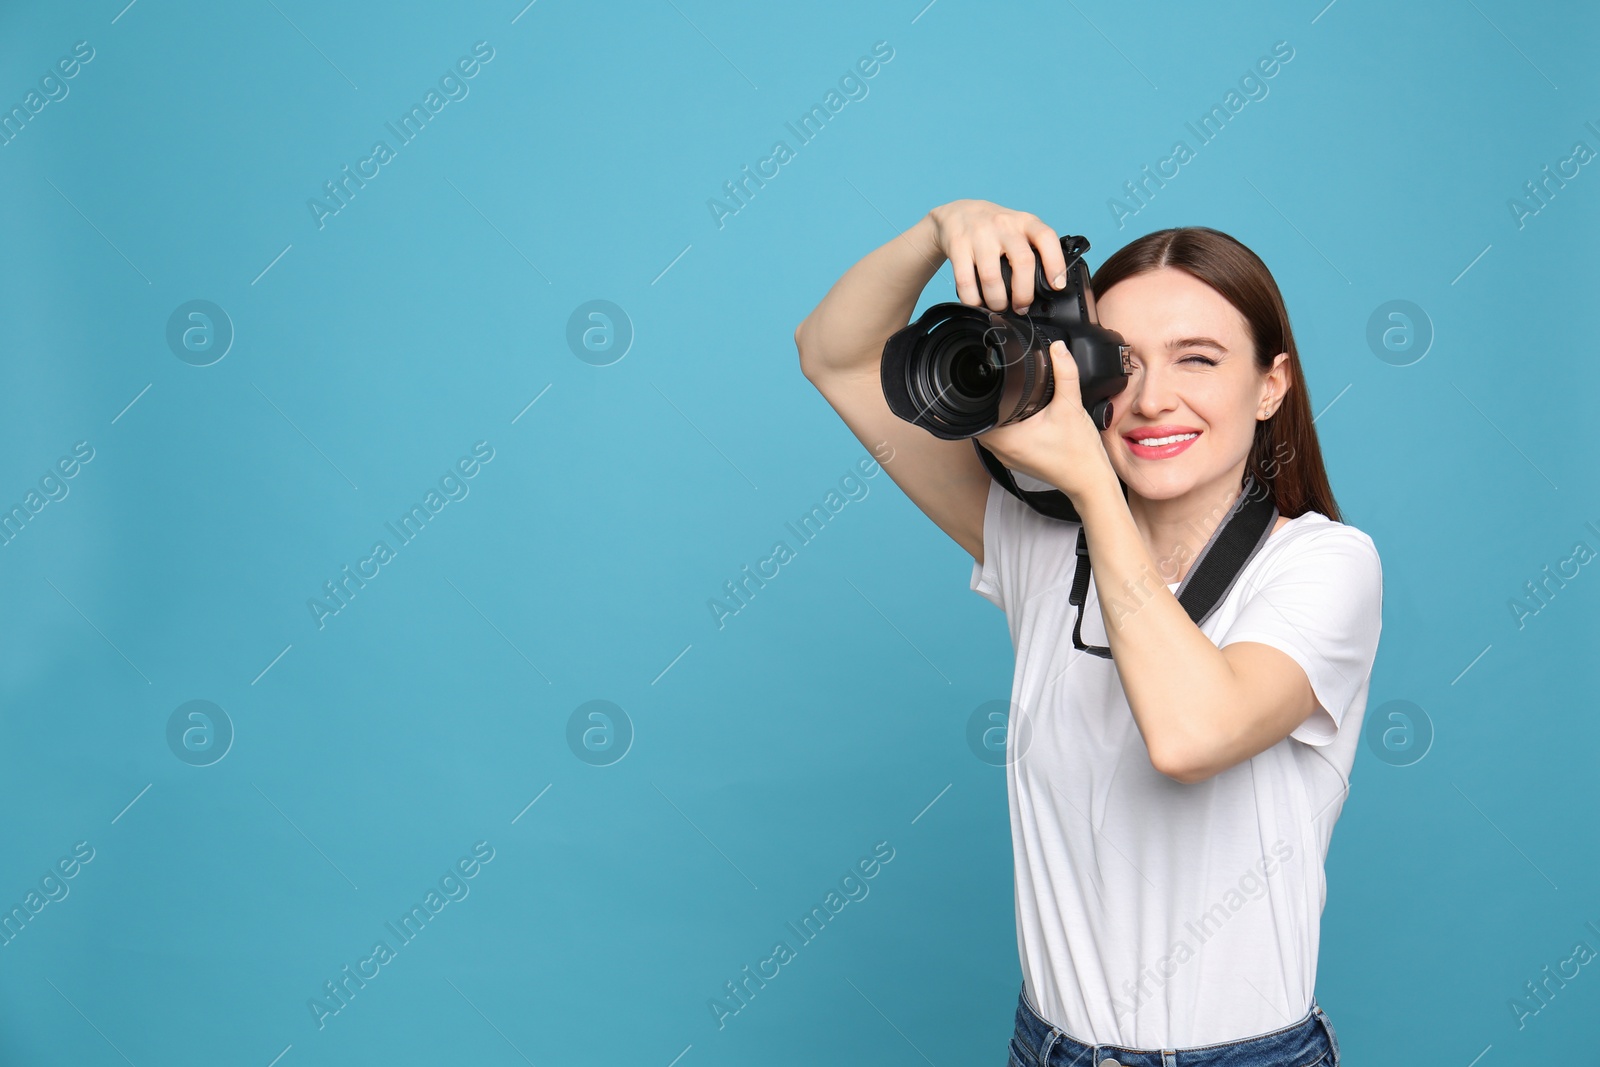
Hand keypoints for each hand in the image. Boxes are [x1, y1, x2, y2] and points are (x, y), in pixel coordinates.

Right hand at [925, 200, 1069, 312]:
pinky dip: (972, 299)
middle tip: (1021, 307)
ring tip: (998, 306)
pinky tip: (976, 302)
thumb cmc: (994, 228)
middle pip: (1022, 261)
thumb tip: (1047, 287)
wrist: (958, 213)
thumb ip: (1032, 249)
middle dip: (1024, 293)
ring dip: (997, 301)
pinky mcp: (958, 245)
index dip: (1055, 263)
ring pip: (991, 276)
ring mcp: (979, 235)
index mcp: (1024, 222)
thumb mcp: (1018, 228)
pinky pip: (965, 281)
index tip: (1056, 286)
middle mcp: (1004, 225)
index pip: (1046, 238)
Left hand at [975, 340, 1119, 502]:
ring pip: (992, 429)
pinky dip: (1009, 425)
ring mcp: (1008, 458)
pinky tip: (1022, 415)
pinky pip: (1003, 439)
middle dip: (991, 400)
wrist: (1090, 481)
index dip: (980, 393)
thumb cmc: (1080, 453)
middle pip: (983, 418)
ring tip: (1013, 398)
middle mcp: (1002, 451)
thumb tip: (1058, 349)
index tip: (990, 380)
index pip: (977, 412)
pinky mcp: (1017, 460)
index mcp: (1007, 439)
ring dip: (999, 414)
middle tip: (1004, 384)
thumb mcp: (1072, 406)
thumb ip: (1065, 373)